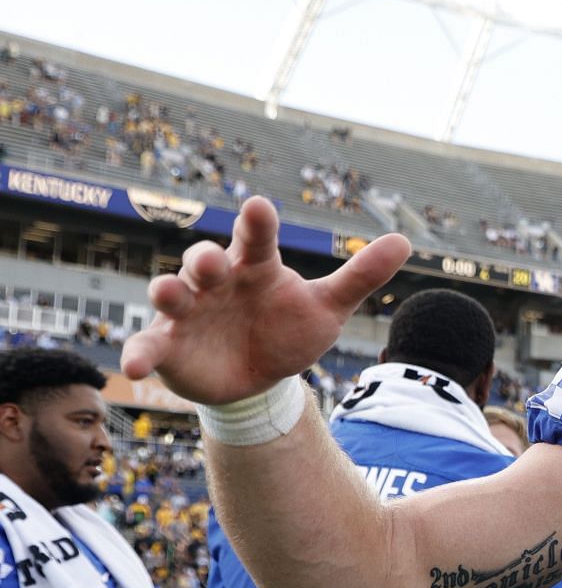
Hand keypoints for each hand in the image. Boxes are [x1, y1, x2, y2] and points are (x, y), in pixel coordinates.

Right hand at [121, 196, 410, 403]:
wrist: (260, 380)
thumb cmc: (288, 329)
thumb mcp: (328, 307)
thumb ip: (360, 275)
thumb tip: (405, 241)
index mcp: (255, 267)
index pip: (255, 239)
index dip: (257, 224)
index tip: (260, 208)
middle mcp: (217, 283)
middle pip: (205, 260)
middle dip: (206, 259)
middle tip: (214, 263)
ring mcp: (188, 312)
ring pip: (170, 292)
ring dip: (166, 290)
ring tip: (165, 291)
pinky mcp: (168, 346)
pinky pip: (147, 345)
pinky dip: (137, 353)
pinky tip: (130, 367)